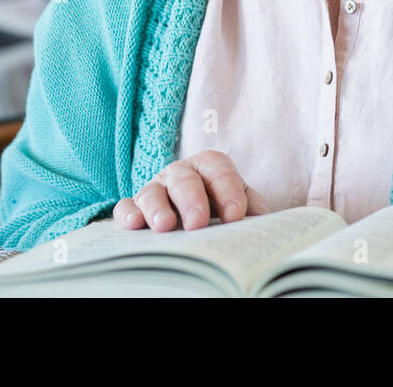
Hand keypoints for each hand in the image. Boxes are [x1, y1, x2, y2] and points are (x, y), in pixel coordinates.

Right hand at [114, 150, 269, 231]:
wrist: (201, 220)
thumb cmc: (224, 209)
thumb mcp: (243, 206)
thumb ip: (255, 211)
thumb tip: (266, 223)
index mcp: (209, 167)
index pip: (217, 168)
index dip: (227, 189)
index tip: (236, 215)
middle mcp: (181, 174)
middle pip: (184, 178)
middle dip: (191, 199)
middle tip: (198, 223)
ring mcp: (156, 189)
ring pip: (152, 192)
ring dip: (157, 208)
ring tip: (165, 226)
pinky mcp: (136, 208)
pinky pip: (126, 207)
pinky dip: (128, 213)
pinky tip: (134, 224)